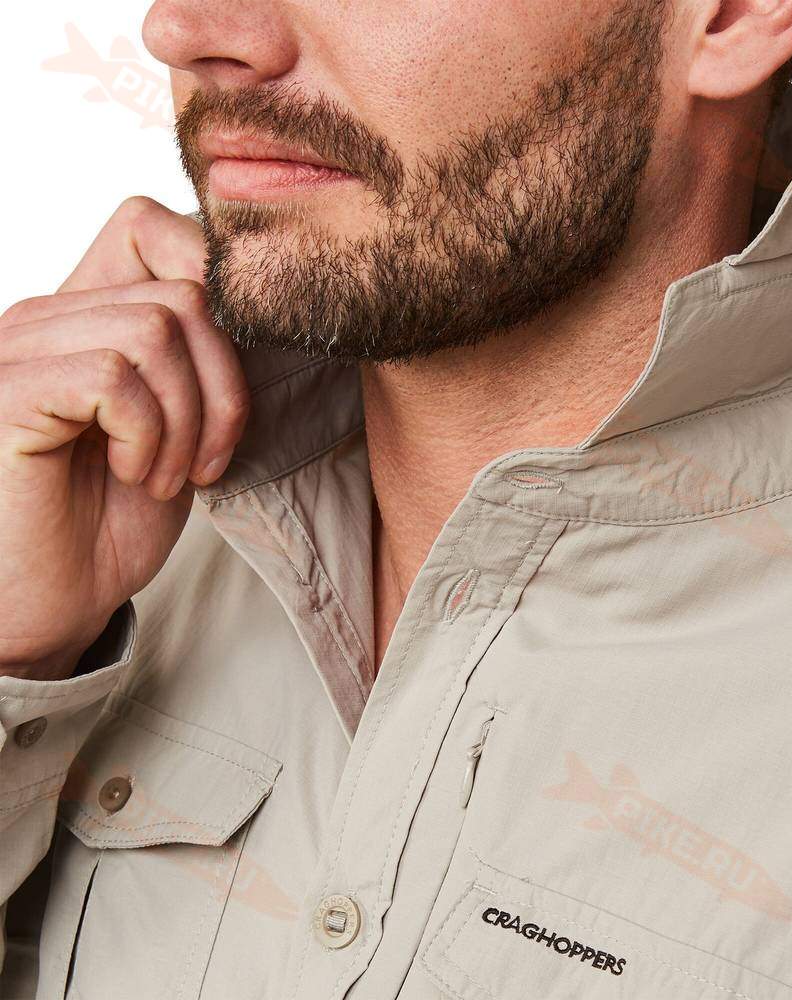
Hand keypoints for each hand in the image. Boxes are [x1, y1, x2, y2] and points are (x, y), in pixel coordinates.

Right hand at [0, 198, 248, 679]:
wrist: (56, 599)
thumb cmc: (116, 518)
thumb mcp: (183, 427)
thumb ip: (201, 360)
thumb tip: (260, 305)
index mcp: (88, 314)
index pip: (153, 226)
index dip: (215, 284)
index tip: (233, 381)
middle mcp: (49, 316)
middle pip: (184, 294)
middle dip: (224, 389)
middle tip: (203, 461)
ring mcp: (21, 348)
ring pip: (156, 329)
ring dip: (187, 421)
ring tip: (162, 475)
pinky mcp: (7, 393)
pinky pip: (114, 376)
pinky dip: (148, 435)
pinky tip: (131, 475)